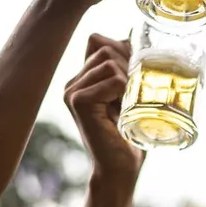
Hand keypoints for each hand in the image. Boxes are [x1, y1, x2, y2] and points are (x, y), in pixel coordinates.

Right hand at [64, 34, 143, 181]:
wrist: (120, 168)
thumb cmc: (129, 135)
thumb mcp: (130, 95)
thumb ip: (126, 67)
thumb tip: (132, 38)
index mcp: (82, 79)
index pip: (99, 41)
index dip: (121, 53)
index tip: (132, 81)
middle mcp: (73, 82)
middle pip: (105, 48)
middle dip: (128, 67)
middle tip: (133, 98)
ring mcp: (72, 90)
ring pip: (109, 61)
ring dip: (128, 82)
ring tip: (128, 107)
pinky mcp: (78, 101)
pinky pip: (111, 79)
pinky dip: (124, 92)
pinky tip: (122, 112)